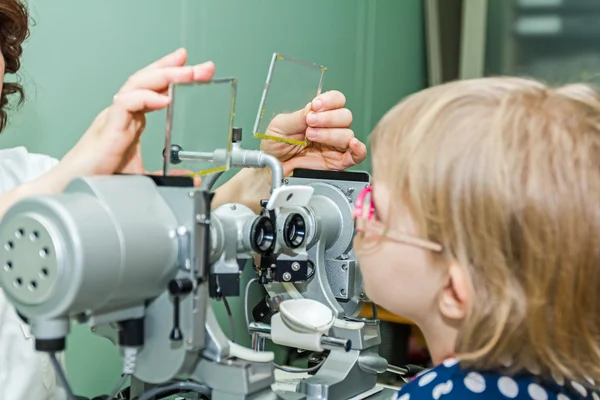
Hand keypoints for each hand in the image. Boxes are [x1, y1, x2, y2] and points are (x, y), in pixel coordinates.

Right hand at [58, 48, 214, 180]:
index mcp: (131, 119)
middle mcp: (122, 113)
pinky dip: (145, 98)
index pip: (154, 89)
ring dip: (165, 76)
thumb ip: (165, 175)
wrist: (75, 190)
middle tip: (204, 67)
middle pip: (149, 80)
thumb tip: (190, 178)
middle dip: (177, 69)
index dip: (173, 75)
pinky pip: (125, 104)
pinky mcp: (107, 128)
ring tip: (188, 73)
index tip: (196, 69)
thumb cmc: (100, 179)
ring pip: (138, 84)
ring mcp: (114, 117)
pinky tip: (164, 99)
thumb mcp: (143, 176)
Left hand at [261, 90, 366, 174]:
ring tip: (311, 137)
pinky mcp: (337, 162)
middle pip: (345, 116)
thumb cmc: (275, 146)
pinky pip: (356, 155)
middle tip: (309, 124)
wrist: (271, 168)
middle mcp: (329, 128)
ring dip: (330, 134)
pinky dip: (359, 149)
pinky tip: (352, 145)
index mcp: (318, 115)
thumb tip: (313, 109)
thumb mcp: (280, 125)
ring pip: (347, 134)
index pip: (336, 100)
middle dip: (328, 118)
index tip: (316, 106)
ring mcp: (334, 145)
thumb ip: (298, 116)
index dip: (329, 100)